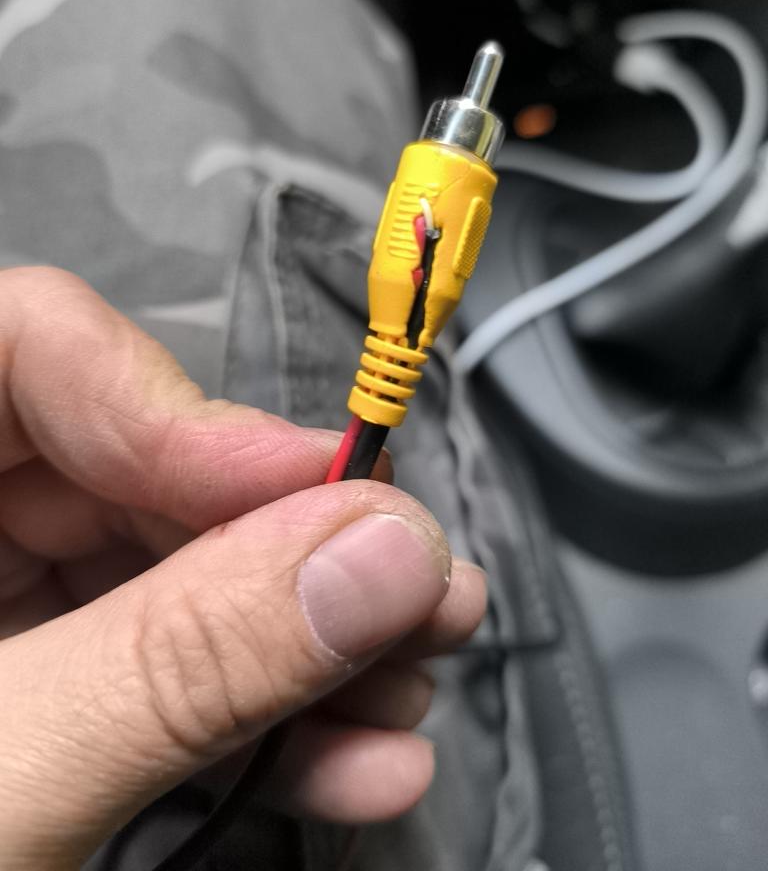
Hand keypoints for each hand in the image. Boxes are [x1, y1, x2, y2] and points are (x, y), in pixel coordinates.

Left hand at [0, 267, 485, 870]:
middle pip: (136, 469)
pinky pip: (159, 662)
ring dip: (302, 643)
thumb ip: (188, 658)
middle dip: (291, 548)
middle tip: (421, 595)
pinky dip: (256, 716)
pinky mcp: (34, 683)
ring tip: (406, 693)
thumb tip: (387, 551)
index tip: (329, 498)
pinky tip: (346, 763)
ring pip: (172, 572)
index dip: (186, 413)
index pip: (32, 348)